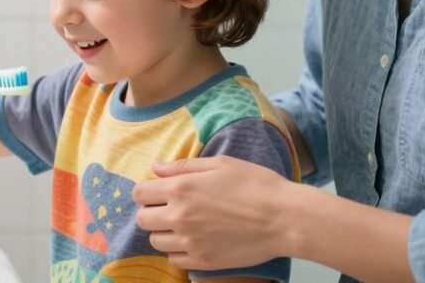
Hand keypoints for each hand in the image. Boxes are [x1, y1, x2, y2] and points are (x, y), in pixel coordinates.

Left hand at [132, 155, 294, 270]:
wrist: (284, 218)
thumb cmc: (255, 184)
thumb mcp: (219, 163)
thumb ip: (183, 166)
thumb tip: (155, 168)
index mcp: (180, 189)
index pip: (139, 194)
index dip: (148, 191)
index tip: (160, 191)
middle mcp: (179, 217)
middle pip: (143, 219)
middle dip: (152, 212)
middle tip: (171, 208)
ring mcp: (190, 242)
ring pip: (156, 242)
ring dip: (164, 232)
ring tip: (185, 225)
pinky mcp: (203, 261)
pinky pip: (174, 260)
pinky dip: (179, 251)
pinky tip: (195, 240)